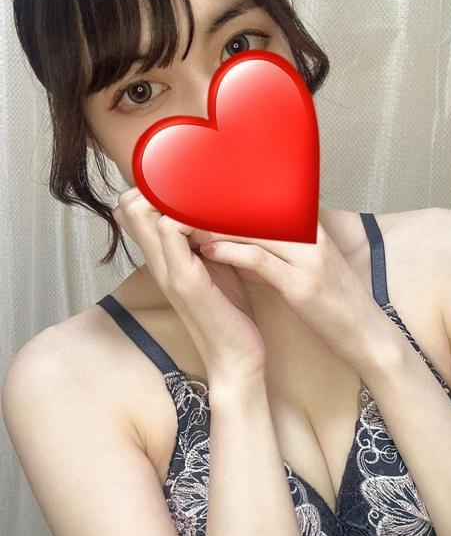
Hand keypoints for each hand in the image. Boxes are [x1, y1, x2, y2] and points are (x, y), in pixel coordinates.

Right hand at [111, 188, 266, 383]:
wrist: (236, 358)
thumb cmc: (230, 311)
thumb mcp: (216, 265)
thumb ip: (207, 238)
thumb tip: (216, 205)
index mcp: (164, 257)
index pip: (133, 209)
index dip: (153, 186)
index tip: (185, 177)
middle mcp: (158, 262)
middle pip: (130, 206)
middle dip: (158, 184)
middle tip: (195, 182)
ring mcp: (169, 271)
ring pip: (145, 214)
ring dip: (173, 196)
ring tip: (207, 192)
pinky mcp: (187, 282)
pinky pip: (174, 233)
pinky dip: (192, 216)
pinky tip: (219, 216)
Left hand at [197, 217, 407, 371]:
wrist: (366, 334)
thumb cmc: (333, 304)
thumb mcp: (303, 270)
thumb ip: (273, 255)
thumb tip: (237, 245)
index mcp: (313, 230)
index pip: (270, 202)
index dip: (235, 197)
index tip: (204, 195)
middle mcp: (312, 237)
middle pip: (259, 210)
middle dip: (221, 207)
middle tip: (187, 204)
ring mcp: (309, 259)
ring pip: (255, 230)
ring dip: (219, 226)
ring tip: (189, 224)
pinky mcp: (302, 284)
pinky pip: (260, 260)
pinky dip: (231, 252)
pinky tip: (209, 250)